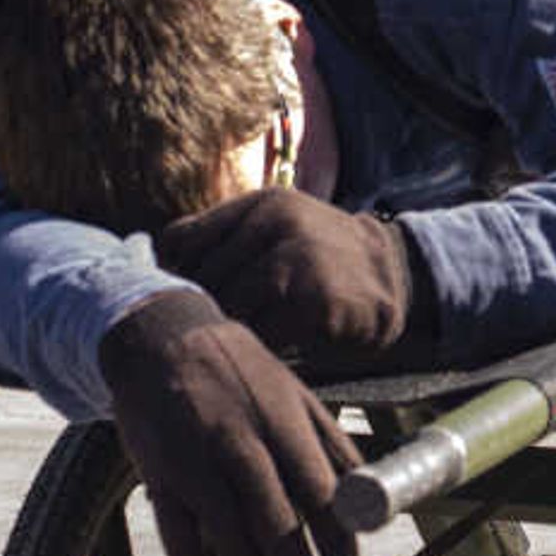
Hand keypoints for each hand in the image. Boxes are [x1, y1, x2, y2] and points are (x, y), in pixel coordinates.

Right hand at [98, 290, 361, 555]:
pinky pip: (177, 536)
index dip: (336, 535)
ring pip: (229, 534)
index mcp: (284, 422)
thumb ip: (329, 442)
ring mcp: (198, 460)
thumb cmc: (240, 376)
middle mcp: (243, 441)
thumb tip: (369, 491)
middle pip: (276, 521)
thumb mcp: (293, 394)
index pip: (320, 489)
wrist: (162, 339)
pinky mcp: (160, 474)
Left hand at [158, 187, 424, 373]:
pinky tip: (269, 349)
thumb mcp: (279, 233)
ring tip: (235, 344)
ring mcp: (297, 255)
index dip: (171, 276)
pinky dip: (260, 345)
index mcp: (260, 205)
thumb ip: (230, 243)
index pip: (182, 239)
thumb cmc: (323, 264)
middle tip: (203, 335)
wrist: (396, 277)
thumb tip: (159, 278)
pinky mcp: (315, 295)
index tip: (177, 303)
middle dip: (201, 310)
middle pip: (202, 276)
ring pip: (230, 304)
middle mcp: (276, 221)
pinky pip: (264, 330)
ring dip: (230, 330)